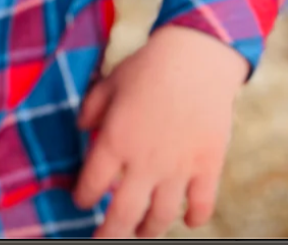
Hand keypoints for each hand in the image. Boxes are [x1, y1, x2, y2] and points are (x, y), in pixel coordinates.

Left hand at [72, 24, 247, 238]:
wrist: (194, 60)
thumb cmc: (146, 68)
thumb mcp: (108, 83)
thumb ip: (90, 109)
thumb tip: (80, 129)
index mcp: (115, 141)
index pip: (92, 184)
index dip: (83, 197)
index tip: (79, 201)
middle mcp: (144, 162)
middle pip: (124, 213)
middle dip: (110, 232)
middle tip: (101, 239)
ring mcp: (178, 168)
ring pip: (161, 216)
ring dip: (149, 229)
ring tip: (141, 233)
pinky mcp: (207, 167)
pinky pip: (201, 205)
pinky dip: (193, 217)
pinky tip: (186, 219)